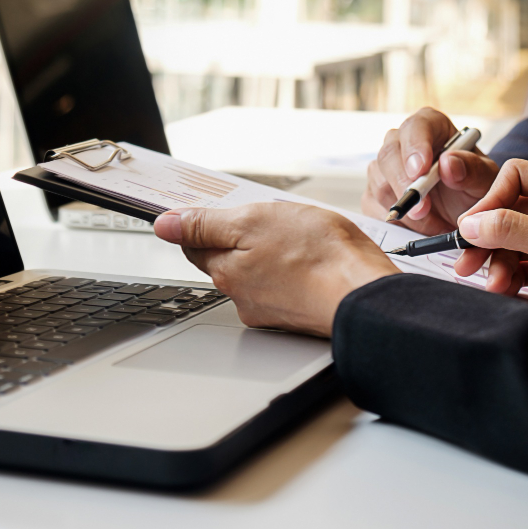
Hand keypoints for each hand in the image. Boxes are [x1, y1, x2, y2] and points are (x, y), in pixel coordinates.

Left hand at [153, 203, 399, 336]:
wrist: (364, 294)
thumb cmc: (319, 256)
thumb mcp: (254, 220)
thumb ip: (205, 224)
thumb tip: (163, 225)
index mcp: (226, 270)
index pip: (195, 243)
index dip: (203, 223)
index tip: (215, 213)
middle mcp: (241, 295)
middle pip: (226, 259)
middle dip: (240, 238)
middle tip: (269, 220)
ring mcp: (269, 309)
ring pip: (257, 272)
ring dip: (268, 255)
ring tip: (298, 239)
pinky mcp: (296, 315)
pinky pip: (283, 286)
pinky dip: (291, 271)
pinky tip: (311, 260)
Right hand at [362, 107, 499, 234]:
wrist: (464, 212)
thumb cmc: (473, 187)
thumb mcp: (484, 180)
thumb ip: (472, 170)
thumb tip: (447, 164)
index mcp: (430, 126)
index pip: (416, 127)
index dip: (415, 146)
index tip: (420, 170)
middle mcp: (402, 142)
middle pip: (389, 155)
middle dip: (404, 186)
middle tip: (422, 210)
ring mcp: (384, 168)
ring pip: (380, 184)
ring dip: (406, 211)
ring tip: (436, 224)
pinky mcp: (375, 193)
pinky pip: (375, 207)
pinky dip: (398, 223)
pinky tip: (421, 228)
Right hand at [453, 160, 527, 312]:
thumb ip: (515, 230)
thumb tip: (472, 224)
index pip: (516, 177)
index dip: (491, 201)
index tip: (471, 230)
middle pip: (508, 211)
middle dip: (487, 239)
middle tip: (466, 264)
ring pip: (511, 241)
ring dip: (497, 263)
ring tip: (493, 286)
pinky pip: (521, 264)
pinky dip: (509, 277)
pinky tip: (504, 290)